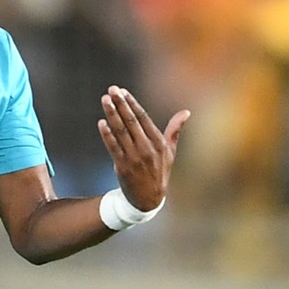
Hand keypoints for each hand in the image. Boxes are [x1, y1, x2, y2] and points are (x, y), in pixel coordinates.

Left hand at [97, 86, 189, 212]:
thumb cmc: (159, 172)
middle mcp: (146, 148)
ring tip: (105, 100)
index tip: (123, 91)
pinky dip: (107, 135)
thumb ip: (174, 130)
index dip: (132, 103)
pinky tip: (101, 123)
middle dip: (120, 104)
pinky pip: (113, 147)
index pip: (143, 118)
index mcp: (158, 142)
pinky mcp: (122, 166)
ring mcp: (134, 157)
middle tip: (112, 90)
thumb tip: (186, 113)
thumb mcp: (170, 152)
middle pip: (131, 121)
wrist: (148, 199)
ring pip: (120, 132)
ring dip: (111, 114)